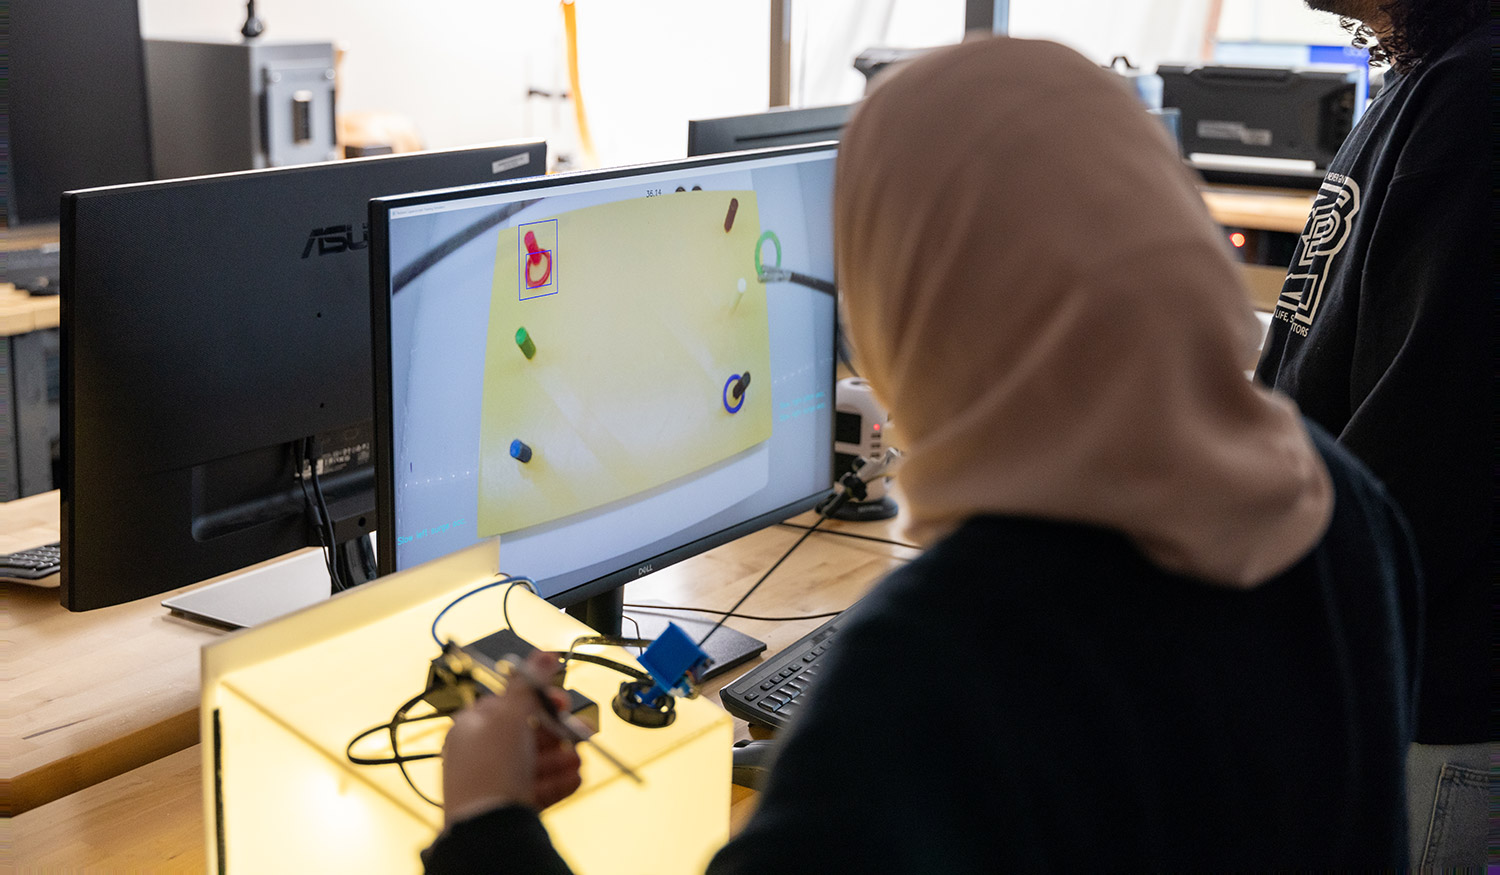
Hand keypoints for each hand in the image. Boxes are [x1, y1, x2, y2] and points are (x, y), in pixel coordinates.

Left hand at [440, 651, 583, 826]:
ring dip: (562, 757)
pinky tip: (574, 778)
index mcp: (471, 725)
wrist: (486, 826)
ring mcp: (494, 780)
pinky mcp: (508, 804)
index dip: (537, 699)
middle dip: (557, 732)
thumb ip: (529, 684)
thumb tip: (543, 655)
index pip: (507, 703)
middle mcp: (480, 752)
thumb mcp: (510, 715)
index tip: (559, 699)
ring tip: (579, 759)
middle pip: (526, 734)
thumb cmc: (488, 769)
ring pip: (535, 761)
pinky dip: (558, 781)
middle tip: (578, 730)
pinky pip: (538, 786)